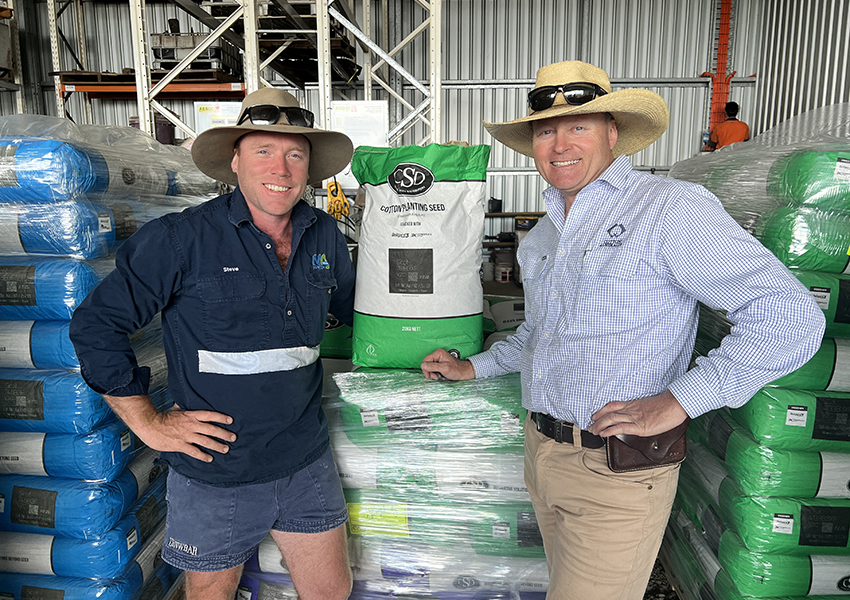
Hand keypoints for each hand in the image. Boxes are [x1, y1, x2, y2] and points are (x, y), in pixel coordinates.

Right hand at [103, 394, 235, 462]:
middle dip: (224, 434)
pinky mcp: (181, 445)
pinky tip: (210, 458)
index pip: (210, 415)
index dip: (221, 417)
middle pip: (212, 429)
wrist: (149, 425)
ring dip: (217, 446)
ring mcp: (187, 436)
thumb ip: (186, 407)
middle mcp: (191, 425)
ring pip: (206, 441)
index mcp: (191, 415)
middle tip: (233, 437)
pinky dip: (203, 456)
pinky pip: (194, 452)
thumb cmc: (162, 417)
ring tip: (225, 449)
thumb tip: (189, 400)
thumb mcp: (177, 409)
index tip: (230, 420)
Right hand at [420, 348, 475, 380]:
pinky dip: (435, 374)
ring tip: (439, 376)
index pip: (425, 360)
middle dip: (430, 372)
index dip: (426, 369)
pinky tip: (440, 375)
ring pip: (429, 368)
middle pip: (427, 364)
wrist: (463, 372)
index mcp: (438, 353)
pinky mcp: (439, 364)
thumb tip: (423, 365)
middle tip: (436, 376)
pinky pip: (433, 369)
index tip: (429, 375)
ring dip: (433, 374)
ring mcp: (438, 360)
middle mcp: (437, 355)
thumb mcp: (444, 368)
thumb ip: (433, 366)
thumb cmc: (457, 370)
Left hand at [586, 390, 687, 437]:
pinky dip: (609, 431)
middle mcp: (631, 409)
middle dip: (597, 420)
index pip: (613, 405)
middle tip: (590, 426)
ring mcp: (635, 417)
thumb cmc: (667, 406)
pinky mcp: (639, 426)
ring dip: (599, 426)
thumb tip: (641, 417)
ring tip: (593, 431)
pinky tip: (603, 434)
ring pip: (611, 419)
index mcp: (634, 404)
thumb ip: (642, 411)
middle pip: (608, 412)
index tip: (595, 415)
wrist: (675, 405)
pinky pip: (620, 427)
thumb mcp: (651, 406)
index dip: (602, 410)